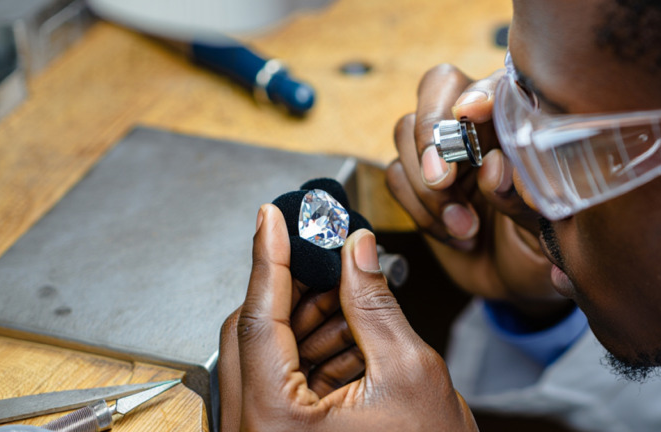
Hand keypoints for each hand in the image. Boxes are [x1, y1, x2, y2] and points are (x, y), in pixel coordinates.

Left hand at [218, 204, 477, 431]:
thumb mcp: (409, 372)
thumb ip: (375, 304)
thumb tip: (356, 251)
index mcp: (275, 422)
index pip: (258, 318)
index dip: (267, 257)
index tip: (270, 219)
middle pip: (251, 336)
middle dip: (292, 289)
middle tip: (324, 256)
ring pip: (264, 358)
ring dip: (305, 321)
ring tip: (351, 303)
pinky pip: (278, 384)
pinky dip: (309, 355)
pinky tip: (348, 339)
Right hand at [386, 64, 570, 322]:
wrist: (524, 277)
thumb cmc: (546, 240)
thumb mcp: (550, 221)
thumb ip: (525, 192)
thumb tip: (493, 168)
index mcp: (521, 117)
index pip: (494, 82)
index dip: (479, 92)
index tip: (470, 113)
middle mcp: (480, 122)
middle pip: (436, 87)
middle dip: (432, 133)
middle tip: (443, 180)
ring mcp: (445, 148)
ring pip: (405, 131)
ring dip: (428, 186)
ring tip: (465, 226)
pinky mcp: (418, 179)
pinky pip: (397, 176)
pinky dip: (420, 210)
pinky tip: (457, 235)